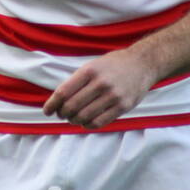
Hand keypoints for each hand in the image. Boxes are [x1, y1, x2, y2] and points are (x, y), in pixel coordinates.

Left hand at [42, 48, 158, 129]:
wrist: (142, 63)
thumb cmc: (113, 65)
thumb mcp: (93, 65)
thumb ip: (77, 81)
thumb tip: (58, 101)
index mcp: (89, 71)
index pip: (63, 92)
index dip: (52, 104)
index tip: (47, 111)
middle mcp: (101, 83)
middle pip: (72, 107)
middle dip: (63, 114)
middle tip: (62, 114)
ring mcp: (113, 96)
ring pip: (84, 117)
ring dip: (74, 120)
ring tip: (73, 118)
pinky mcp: (123, 107)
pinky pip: (99, 123)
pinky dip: (87, 125)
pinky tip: (85, 122)